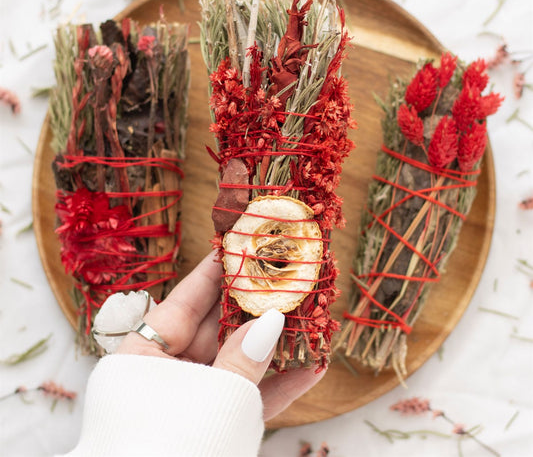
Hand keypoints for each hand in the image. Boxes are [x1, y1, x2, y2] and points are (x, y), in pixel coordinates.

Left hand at [116, 251, 325, 419]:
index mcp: (145, 355)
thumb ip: (243, 359)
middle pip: (220, 327)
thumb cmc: (168, 449)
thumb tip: (273, 318)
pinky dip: (279, 387)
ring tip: (313, 317)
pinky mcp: (216, 424)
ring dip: (277, 345)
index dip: (216, 271)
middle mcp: (169, 373)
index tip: (243, 244)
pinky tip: (314, 368)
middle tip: (287, 278)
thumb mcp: (210, 396)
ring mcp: (194, 398)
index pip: (187, 298)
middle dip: (257, 305)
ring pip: (240, 361)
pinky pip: (249, 398)